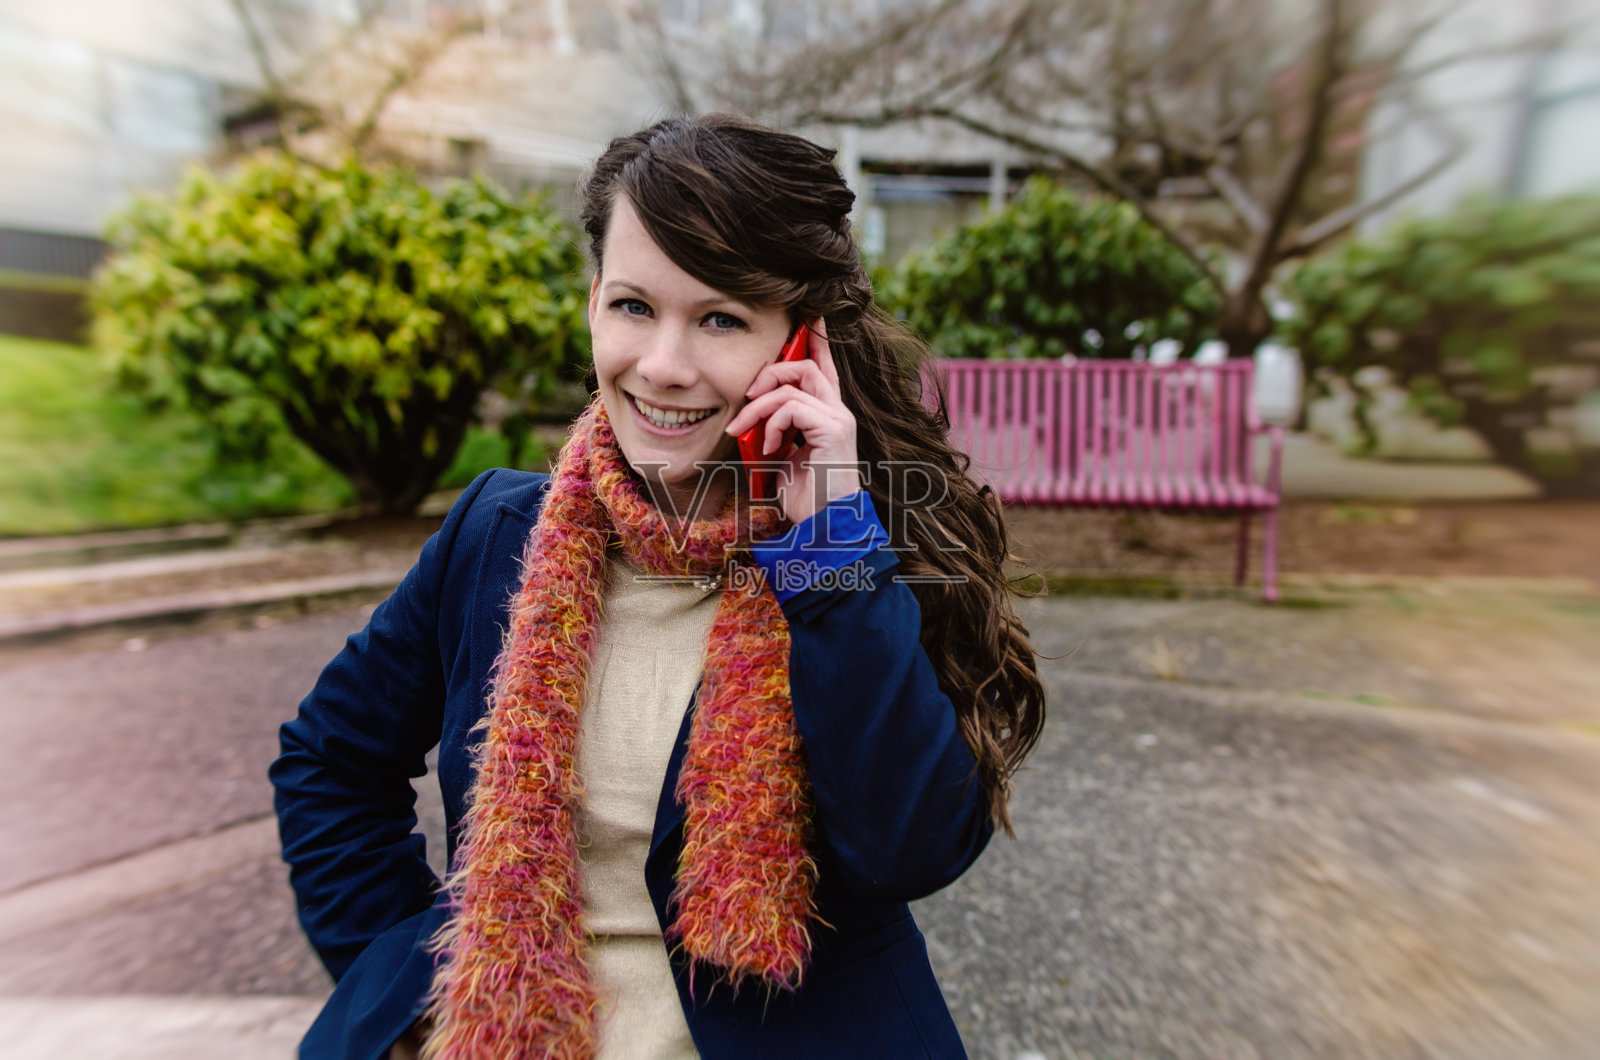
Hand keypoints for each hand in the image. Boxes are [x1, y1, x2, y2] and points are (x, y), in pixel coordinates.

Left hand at [724, 318, 861, 524]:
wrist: (823, 527)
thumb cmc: (804, 498)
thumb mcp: (781, 456)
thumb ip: (774, 430)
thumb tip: (750, 416)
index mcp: (828, 415)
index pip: (824, 366)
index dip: (817, 339)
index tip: (810, 315)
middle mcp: (838, 412)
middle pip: (805, 365)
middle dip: (769, 373)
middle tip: (746, 398)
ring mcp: (839, 419)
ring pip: (793, 384)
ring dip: (758, 406)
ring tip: (743, 429)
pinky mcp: (834, 430)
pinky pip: (792, 406)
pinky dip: (771, 424)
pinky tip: (767, 448)